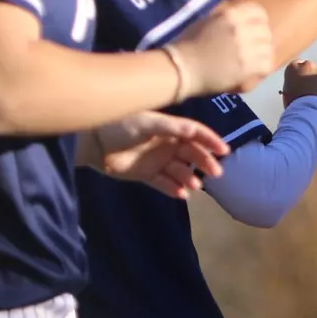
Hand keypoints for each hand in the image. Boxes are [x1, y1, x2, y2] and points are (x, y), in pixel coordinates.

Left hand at [87, 111, 231, 198]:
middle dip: (205, 163)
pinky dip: (173, 189)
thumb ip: (170, 127)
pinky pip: (164, 183)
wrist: (92, 142)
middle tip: (216, 173)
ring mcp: (158, 161)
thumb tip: (193, 131)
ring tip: (194, 186)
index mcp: (170, 129)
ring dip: (189, 178)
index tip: (224, 151)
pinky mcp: (147, 175)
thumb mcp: (146, 123)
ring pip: (180, 171)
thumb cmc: (120, 125)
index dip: (211, 141)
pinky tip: (181, 194)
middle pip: (192, 154)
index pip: (196, 134)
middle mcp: (168, 145)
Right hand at [172, 0, 275, 96]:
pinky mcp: (247, 66)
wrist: (181, 69)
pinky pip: (267, 64)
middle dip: (260, 40)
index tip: (254, 30)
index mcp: (230, 14)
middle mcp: (240, 28)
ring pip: (268, 48)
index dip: (259, 22)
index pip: (258, 12)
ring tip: (252, 61)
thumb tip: (239, 16)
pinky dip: (262, 68)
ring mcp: (245, 47)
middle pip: (265, 31)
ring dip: (262, 55)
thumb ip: (225, 18)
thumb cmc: (188, 45)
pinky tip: (253, 71)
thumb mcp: (206, 21)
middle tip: (253, 49)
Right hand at [282, 59, 316, 110]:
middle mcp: (308, 65)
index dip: (303, 75)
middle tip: (315, 92)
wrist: (308, 112)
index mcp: (293, 68)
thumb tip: (300, 86)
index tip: (305, 84)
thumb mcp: (288, 93)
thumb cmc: (295, 106)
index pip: (299, 65)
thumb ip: (295, 84)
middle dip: (315, 78)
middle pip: (314, 69)